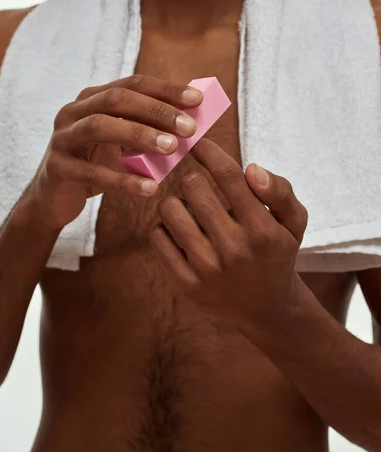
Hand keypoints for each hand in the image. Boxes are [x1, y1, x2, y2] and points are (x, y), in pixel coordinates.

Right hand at [25, 75, 202, 228]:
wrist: (54, 197)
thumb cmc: (96, 164)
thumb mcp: (122, 142)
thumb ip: (148, 128)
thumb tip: (194, 120)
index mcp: (92, 98)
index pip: (133, 84)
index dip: (165, 90)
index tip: (197, 99)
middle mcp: (73, 111)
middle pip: (116, 99)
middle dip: (156, 110)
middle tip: (189, 127)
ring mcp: (62, 138)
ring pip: (100, 126)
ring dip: (140, 135)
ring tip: (172, 149)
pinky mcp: (58, 168)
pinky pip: (93, 172)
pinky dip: (124, 180)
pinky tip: (150, 188)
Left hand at [149, 138, 307, 336]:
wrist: (267, 308)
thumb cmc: (277, 252)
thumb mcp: (293, 222)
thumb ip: (279, 191)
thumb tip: (251, 169)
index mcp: (261, 230)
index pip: (228, 176)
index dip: (209, 152)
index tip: (198, 143)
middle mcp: (233, 249)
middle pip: (192, 187)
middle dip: (194, 180)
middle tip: (200, 188)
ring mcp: (207, 269)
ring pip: (169, 209)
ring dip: (177, 202)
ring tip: (190, 210)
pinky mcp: (186, 284)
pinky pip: (158, 238)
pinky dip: (165, 227)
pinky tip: (180, 231)